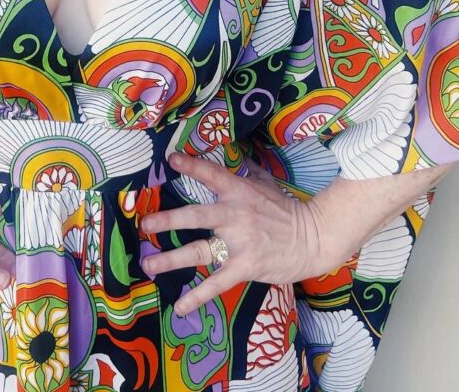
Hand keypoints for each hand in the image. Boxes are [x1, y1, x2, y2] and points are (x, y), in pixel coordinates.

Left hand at [139, 150, 330, 315]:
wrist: (314, 238)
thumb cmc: (286, 210)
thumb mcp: (266, 183)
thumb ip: (248, 170)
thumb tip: (238, 151)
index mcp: (239, 191)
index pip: (211, 174)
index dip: (190, 165)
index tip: (170, 160)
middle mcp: (235, 215)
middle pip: (195, 216)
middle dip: (168, 220)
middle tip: (145, 225)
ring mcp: (239, 243)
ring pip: (198, 251)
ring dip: (170, 259)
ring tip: (147, 264)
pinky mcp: (245, 267)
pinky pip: (217, 284)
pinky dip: (197, 296)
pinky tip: (179, 307)